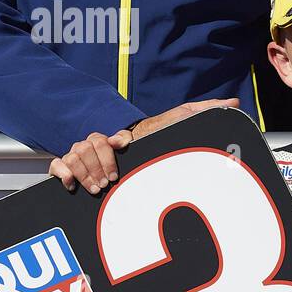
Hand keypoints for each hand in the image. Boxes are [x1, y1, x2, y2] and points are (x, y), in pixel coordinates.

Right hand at [47, 98, 239, 192]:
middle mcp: (101, 144)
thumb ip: (204, 114)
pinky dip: (62, 173)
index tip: (125, 146)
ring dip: (83, 171)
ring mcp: (86, 157)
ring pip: (72, 155)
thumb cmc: (158, 148)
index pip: (109, 134)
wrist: (136, 167)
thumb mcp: (180, 128)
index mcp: (122, 135)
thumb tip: (234, 103)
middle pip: (86, 144)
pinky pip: (57, 166)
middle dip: (97, 163)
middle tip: (110, 181)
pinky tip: (71, 186)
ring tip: (98, 188)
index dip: (112, 143)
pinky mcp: (74, 171)